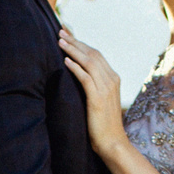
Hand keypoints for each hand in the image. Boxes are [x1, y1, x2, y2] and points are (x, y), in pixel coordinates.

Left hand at [57, 26, 126, 151]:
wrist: (112, 143)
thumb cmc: (102, 125)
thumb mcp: (99, 101)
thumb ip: (93, 86)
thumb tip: (77, 76)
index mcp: (113, 78)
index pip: (96, 54)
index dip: (81, 43)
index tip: (68, 34)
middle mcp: (112, 80)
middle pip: (92, 53)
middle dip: (75, 41)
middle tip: (60, 31)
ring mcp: (106, 88)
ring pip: (89, 62)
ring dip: (73, 50)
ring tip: (60, 41)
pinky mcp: (98, 98)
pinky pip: (86, 77)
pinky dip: (76, 67)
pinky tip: (66, 61)